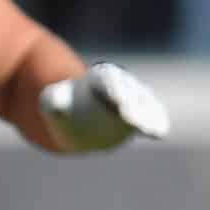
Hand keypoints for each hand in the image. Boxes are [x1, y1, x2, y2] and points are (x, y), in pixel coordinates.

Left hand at [38, 62, 168, 152]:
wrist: (76, 117)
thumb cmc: (62, 105)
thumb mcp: (51, 100)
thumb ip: (53, 101)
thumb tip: (58, 105)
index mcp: (99, 77)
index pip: (107, 80)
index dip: (114, 89)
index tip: (118, 101)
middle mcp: (121, 84)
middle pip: (129, 92)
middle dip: (130, 104)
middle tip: (129, 118)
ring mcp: (135, 98)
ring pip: (145, 105)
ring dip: (147, 117)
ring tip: (148, 129)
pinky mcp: (142, 114)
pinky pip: (153, 116)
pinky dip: (157, 123)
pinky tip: (159, 133)